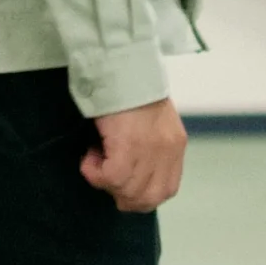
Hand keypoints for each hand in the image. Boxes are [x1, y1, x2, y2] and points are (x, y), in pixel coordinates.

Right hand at [84, 97, 186, 211]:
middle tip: (105, 173)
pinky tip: (90, 154)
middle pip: (148, 199)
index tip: (121, 182)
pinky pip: (110, 178)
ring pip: (127, 191)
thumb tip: (131, 175)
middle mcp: (168, 151)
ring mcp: (151, 151)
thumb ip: (150, 148)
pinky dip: (94, 172)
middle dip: (122, 194)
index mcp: (175, 145)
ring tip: (97, 156)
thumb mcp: (152, 122)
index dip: (141, 195)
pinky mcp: (130, 148)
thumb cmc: (130, 90)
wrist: (121, 65)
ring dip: (105, 181)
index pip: (166, 190)